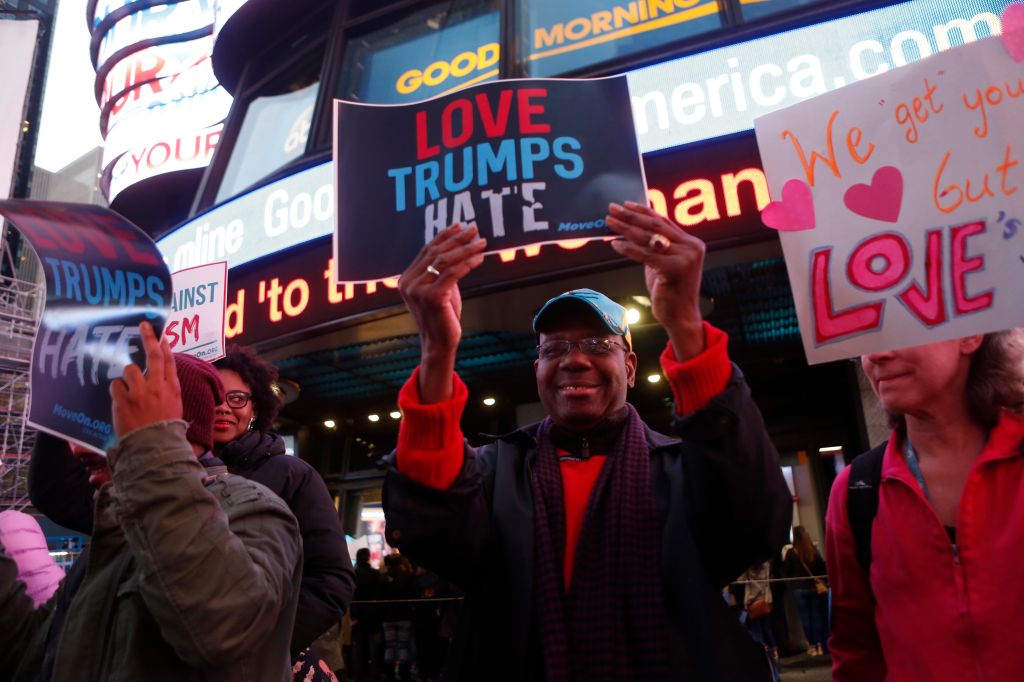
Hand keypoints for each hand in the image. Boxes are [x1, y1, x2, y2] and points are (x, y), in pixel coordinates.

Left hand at [110, 321, 182, 438]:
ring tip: (128, 391)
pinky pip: (116, 386)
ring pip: (129, 370)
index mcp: (172, 389)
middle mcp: (157, 386)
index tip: (161, 335)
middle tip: (143, 326)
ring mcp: (140, 392)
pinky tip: (120, 402)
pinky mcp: (124, 400)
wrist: (154, 447)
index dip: (164, 346)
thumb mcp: (174, 407)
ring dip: (127, 378)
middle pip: (153, 356)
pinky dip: (117, 391)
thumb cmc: (164, 429)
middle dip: (149, 338)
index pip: (169, 362)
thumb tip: (157, 377)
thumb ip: (166, 390)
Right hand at [398, 224, 486, 401]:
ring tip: (482, 242)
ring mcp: (417, 290)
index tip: (460, 225)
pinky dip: (468, 263)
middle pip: (436, 252)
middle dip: (457, 239)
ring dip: (466, 249)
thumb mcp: (440, 289)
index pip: (427, 250)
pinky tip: (479, 258)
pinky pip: (453, 274)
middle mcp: (408, 282)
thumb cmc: (442, 317)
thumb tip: (458, 247)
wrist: (438, 343)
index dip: (444, 236)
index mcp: (406, 278)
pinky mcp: (431, 297)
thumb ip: (442, 271)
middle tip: (474, 229)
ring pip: (445, 261)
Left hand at [606, 201, 705, 360]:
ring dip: (626, 228)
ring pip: (649, 238)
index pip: (664, 221)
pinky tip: (615, 244)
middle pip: (655, 226)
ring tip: (610, 222)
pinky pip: (646, 255)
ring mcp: (685, 258)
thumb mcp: (664, 263)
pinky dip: (629, 248)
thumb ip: (656, 246)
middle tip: (612, 209)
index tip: (626, 204)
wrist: (680, 316)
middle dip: (631, 216)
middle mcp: (692, 247)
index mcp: (692, 242)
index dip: (643, 211)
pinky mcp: (674, 269)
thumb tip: (634, 229)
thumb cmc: (669, 291)